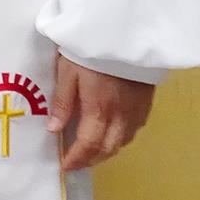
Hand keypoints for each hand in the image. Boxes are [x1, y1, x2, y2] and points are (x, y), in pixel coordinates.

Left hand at [47, 54, 155, 170]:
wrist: (123, 33)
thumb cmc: (89, 50)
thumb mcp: (68, 72)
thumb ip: (63, 103)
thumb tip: (54, 130)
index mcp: (99, 110)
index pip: (88, 145)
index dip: (77, 159)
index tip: (66, 166)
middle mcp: (120, 116)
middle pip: (108, 148)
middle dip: (91, 159)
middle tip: (77, 162)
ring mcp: (136, 110)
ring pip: (123, 141)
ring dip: (107, 151)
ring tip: (91, 151)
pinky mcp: (145, 103)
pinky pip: (134, 129)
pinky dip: (121, 138)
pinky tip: (112, 133)